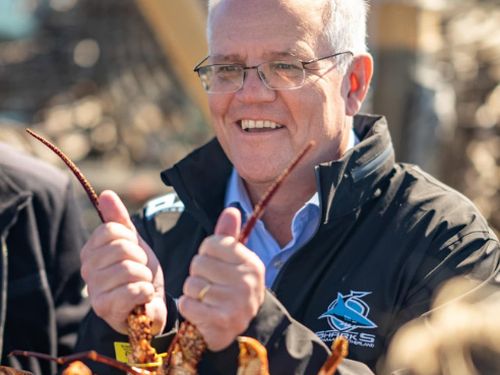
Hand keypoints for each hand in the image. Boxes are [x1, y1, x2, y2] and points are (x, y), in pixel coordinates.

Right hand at [80, 190, 165, 334]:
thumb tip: (106, 194)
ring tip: (141, 284)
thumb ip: (120, 220)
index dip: (131, 239)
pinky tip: (143, 297)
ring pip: (128, 269)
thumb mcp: (133, 243)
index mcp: (91, 251)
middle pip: (121, 248)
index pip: (111, 230)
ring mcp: (94, 291)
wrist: (151, 304)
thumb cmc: (140, 273)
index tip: (134, 251)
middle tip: (140, 270)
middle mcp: (87, 270)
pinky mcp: (105, 309)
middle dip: (140, 259)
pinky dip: (146, 292)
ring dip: (144, 277)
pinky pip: (133, 290)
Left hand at [178, 207, 265, 350]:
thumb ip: (228, 236)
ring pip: (191, 284)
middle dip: (198, 275)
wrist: (241, 330)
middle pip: (198, 263)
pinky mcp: (222, 320)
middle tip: (210, 286)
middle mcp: (247, 280)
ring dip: (193, 293)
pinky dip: (189, 308)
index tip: (216, 267)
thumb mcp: (233, 261)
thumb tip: (231, 209)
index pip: (211, 244)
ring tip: (207, 300)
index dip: (206, 255)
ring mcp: (237, 301)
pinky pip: (188, 304)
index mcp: (250, 262)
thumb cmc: (231, 289)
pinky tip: (201, 311)